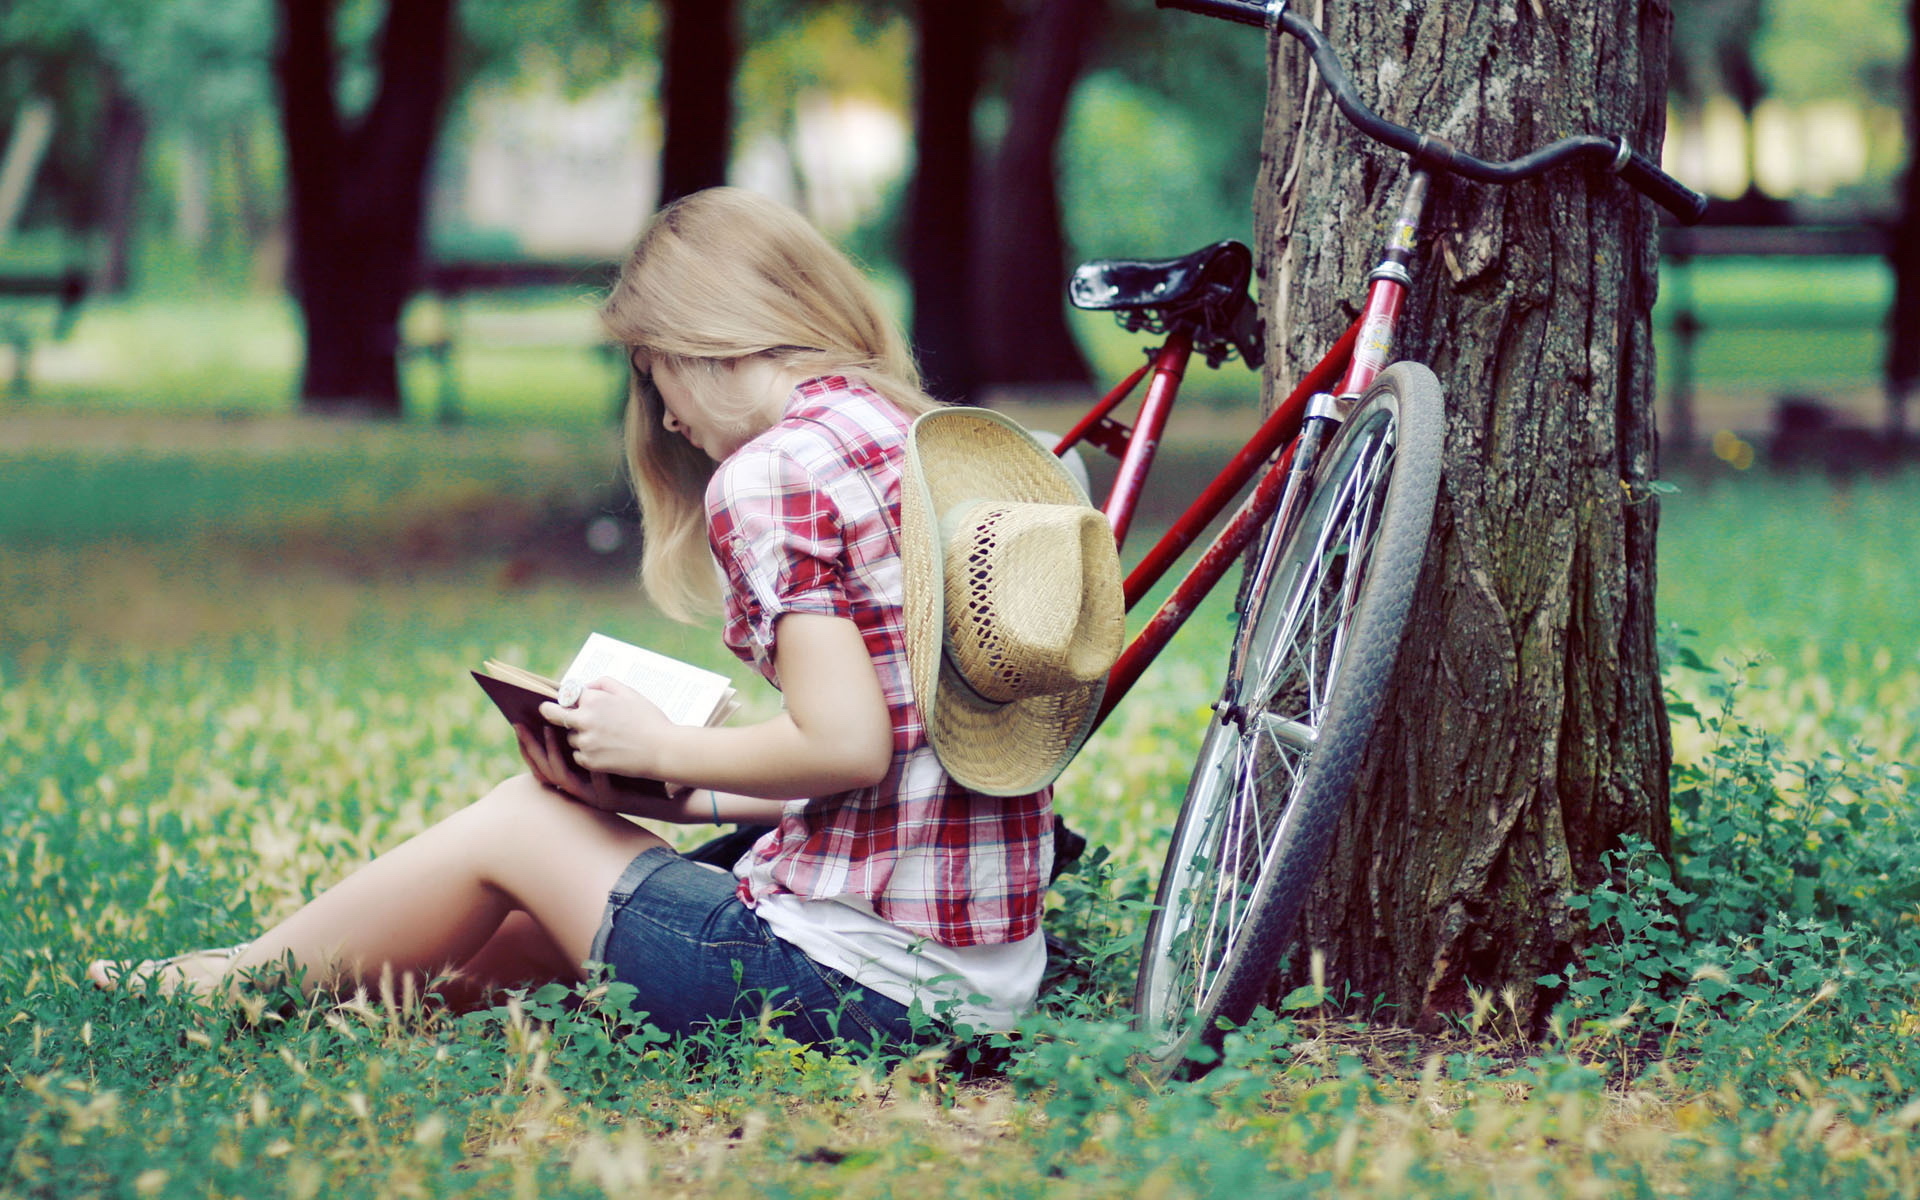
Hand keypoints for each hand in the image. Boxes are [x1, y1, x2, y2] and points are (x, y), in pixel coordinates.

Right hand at [514, 723, 658, 811]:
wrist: (671, 779)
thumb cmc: (641, 753)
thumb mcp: (614, 734)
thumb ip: (597, 713)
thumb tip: (577, 692)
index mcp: (577, 769)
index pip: (544, 756)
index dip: (529, 741)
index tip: (519, 719)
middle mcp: (579, 784)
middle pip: (544, 766)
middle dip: (529, 745)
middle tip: (520, 723)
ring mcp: (592, 794)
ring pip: (561, 776)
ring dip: (551, 753)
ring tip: (547, 729)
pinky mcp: (608, 800)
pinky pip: (589, 785)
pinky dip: (583, 768)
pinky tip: (579, 751)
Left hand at [538, 677, 674, 780]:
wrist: (663, 750)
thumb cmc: (649, 719)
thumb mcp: (629, 693)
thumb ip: (604, 683)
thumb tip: (585, 687)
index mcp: (594, 700)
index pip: (569, 694)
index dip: (570, 697)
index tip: (568, 700)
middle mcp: (585, 719)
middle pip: (553, 714)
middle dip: (549, 711)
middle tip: (546, 711)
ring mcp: (585, 742)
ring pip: (570, 737)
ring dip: (580, 736)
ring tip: (604, 738)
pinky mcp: (589, 761)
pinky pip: (578, 755)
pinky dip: (587, 753)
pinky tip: (606, 751)